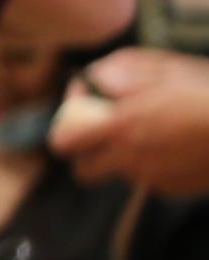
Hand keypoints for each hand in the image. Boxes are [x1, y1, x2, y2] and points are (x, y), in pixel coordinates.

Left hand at [59, 50, 208, 194]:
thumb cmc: (208, 93)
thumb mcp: (165, 70)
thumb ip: (121, 73)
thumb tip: (96, 81)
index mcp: (120, 127)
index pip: (64, 143)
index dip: (66, 132)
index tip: (82, 117)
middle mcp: (130, 158)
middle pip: (85, 171)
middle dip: (90, 156)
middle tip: (108, 135)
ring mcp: (152, 178)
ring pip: (122, 174)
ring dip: (128, 159)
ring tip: (155, 136)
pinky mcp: (174, 190)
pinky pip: (152, 181)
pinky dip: (158, 167)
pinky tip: (180, 148)